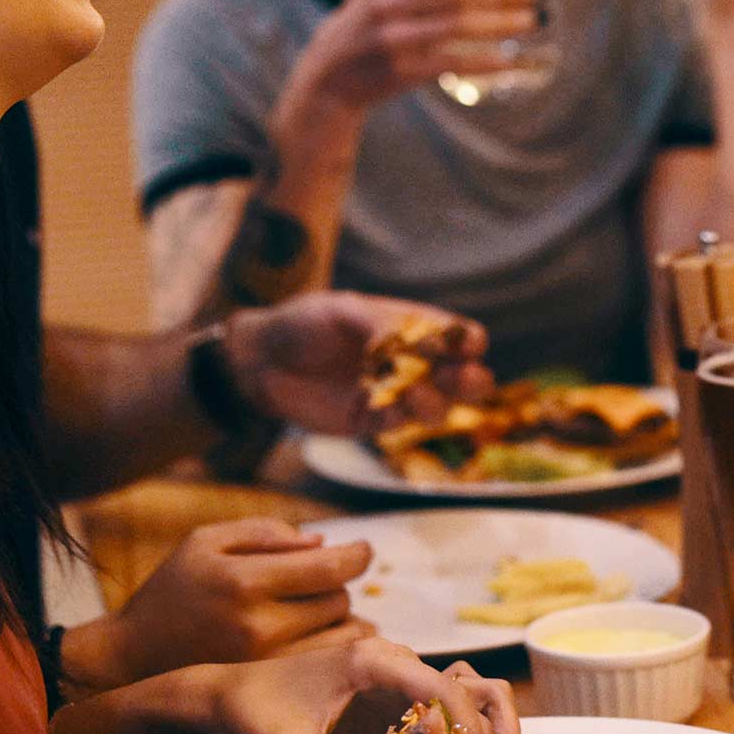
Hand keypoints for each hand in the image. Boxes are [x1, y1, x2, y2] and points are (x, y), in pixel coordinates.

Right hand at [76, 520, 372, 689]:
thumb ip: (265, 532)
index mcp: (244, 581)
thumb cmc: (173, 590)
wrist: (133, 656)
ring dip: (340, 617)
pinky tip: (317, 634)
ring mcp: (266, 664)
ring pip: (342, 635)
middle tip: (312, 581)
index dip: (358, 555)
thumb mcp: (205, 541)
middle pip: (339, 600)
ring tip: (314, 608)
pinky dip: (334, 645)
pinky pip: (328, 664)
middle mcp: (259, 626)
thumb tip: (321, 542)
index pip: (329, 569)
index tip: (363, 549)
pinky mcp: (269, 687)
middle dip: (335, 584)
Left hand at [209, 640, 517, 733]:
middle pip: (462, 691)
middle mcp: (391, 661)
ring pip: (457, 696)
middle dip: (480, 730)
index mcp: (373, 661)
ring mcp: (391, 675)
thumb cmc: (255, 711)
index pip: (443, 690)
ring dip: (469, 727)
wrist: (227, 695)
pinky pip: (435, 709)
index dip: (464, 730)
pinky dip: (447, 730)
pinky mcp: (385, 693)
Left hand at [221, 293, 494, 435]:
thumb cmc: (304, 323)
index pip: (459, 335)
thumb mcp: (343, 311)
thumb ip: (380, 325)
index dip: (468, 341)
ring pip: (439, 405)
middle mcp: (411, 361)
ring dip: (437, 402)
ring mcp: (394, 393)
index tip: (464, 345)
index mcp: (411, 326)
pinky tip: (389, 407)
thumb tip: (413, 344)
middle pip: (463, 375)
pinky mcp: (372, 420)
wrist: (261, 359)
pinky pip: (399, 423)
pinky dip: (401, 417)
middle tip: (463, 378)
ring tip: (415, 394)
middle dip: (471, 379)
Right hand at [278, 0, 538, 127]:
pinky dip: (486, 62)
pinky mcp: (404, 73)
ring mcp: (394, 42)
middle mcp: (385, 10)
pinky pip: (453, 65)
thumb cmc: (370, 23)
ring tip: (534, 20)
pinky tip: (513, 59)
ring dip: (501, 24)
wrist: (330, 78)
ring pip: (456, 29)